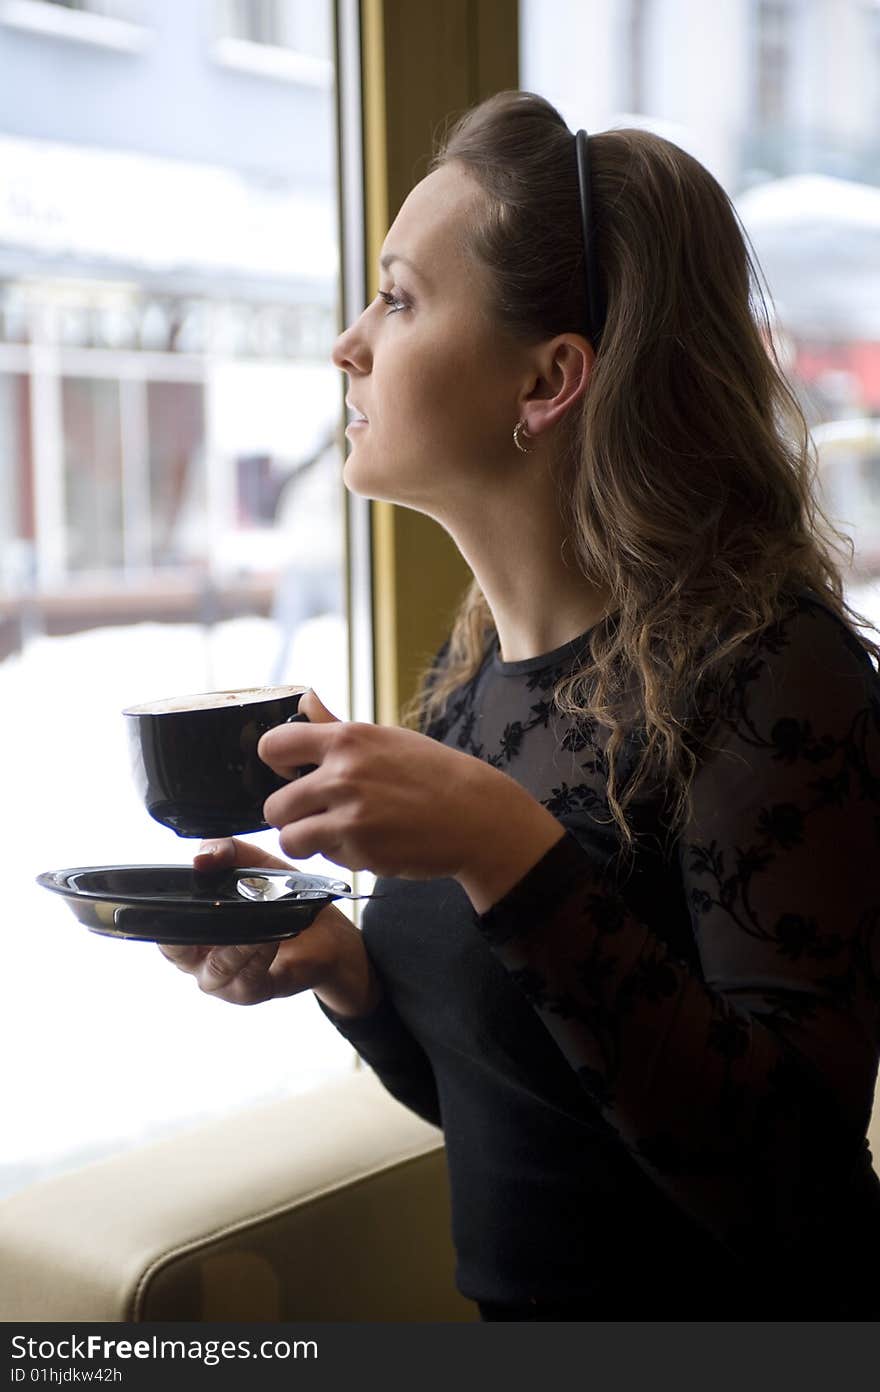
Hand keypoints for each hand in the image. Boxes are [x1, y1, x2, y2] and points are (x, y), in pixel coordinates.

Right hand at [158, 836, 380, 1015]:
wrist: (327, 932)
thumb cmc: (281, 899)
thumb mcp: (253, 865)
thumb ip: (226, 852)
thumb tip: (201, 858)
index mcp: (194, 930)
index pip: (162, 928)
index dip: (161, 913)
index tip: (176, 892)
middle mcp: (202, 959)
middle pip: (176, 954)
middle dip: (188, 933)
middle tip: (207, 909)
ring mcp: (226, 981)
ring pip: (215, 969)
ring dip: (234, 944)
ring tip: (254, 921)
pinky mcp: (252, 992)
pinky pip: (247, 978)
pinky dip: (258, 955)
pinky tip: (271, 936)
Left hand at [258, 691, 565, 906]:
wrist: (476, 815)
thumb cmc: (433, 774)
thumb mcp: (387, 739)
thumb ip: (336, 728)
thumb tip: (305, 701)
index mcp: (348, 740)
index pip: (273, 745)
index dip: (276, 762)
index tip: (291, 772)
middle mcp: (343, 776)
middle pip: (274, 805)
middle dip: (291, 814)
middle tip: (316, 813)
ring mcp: (350, 816)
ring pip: (290, 839)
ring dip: (307, 840)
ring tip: (334, 833)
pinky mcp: (361, 851)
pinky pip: (325, 858)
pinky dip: (340, 856)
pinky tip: (368, 842)